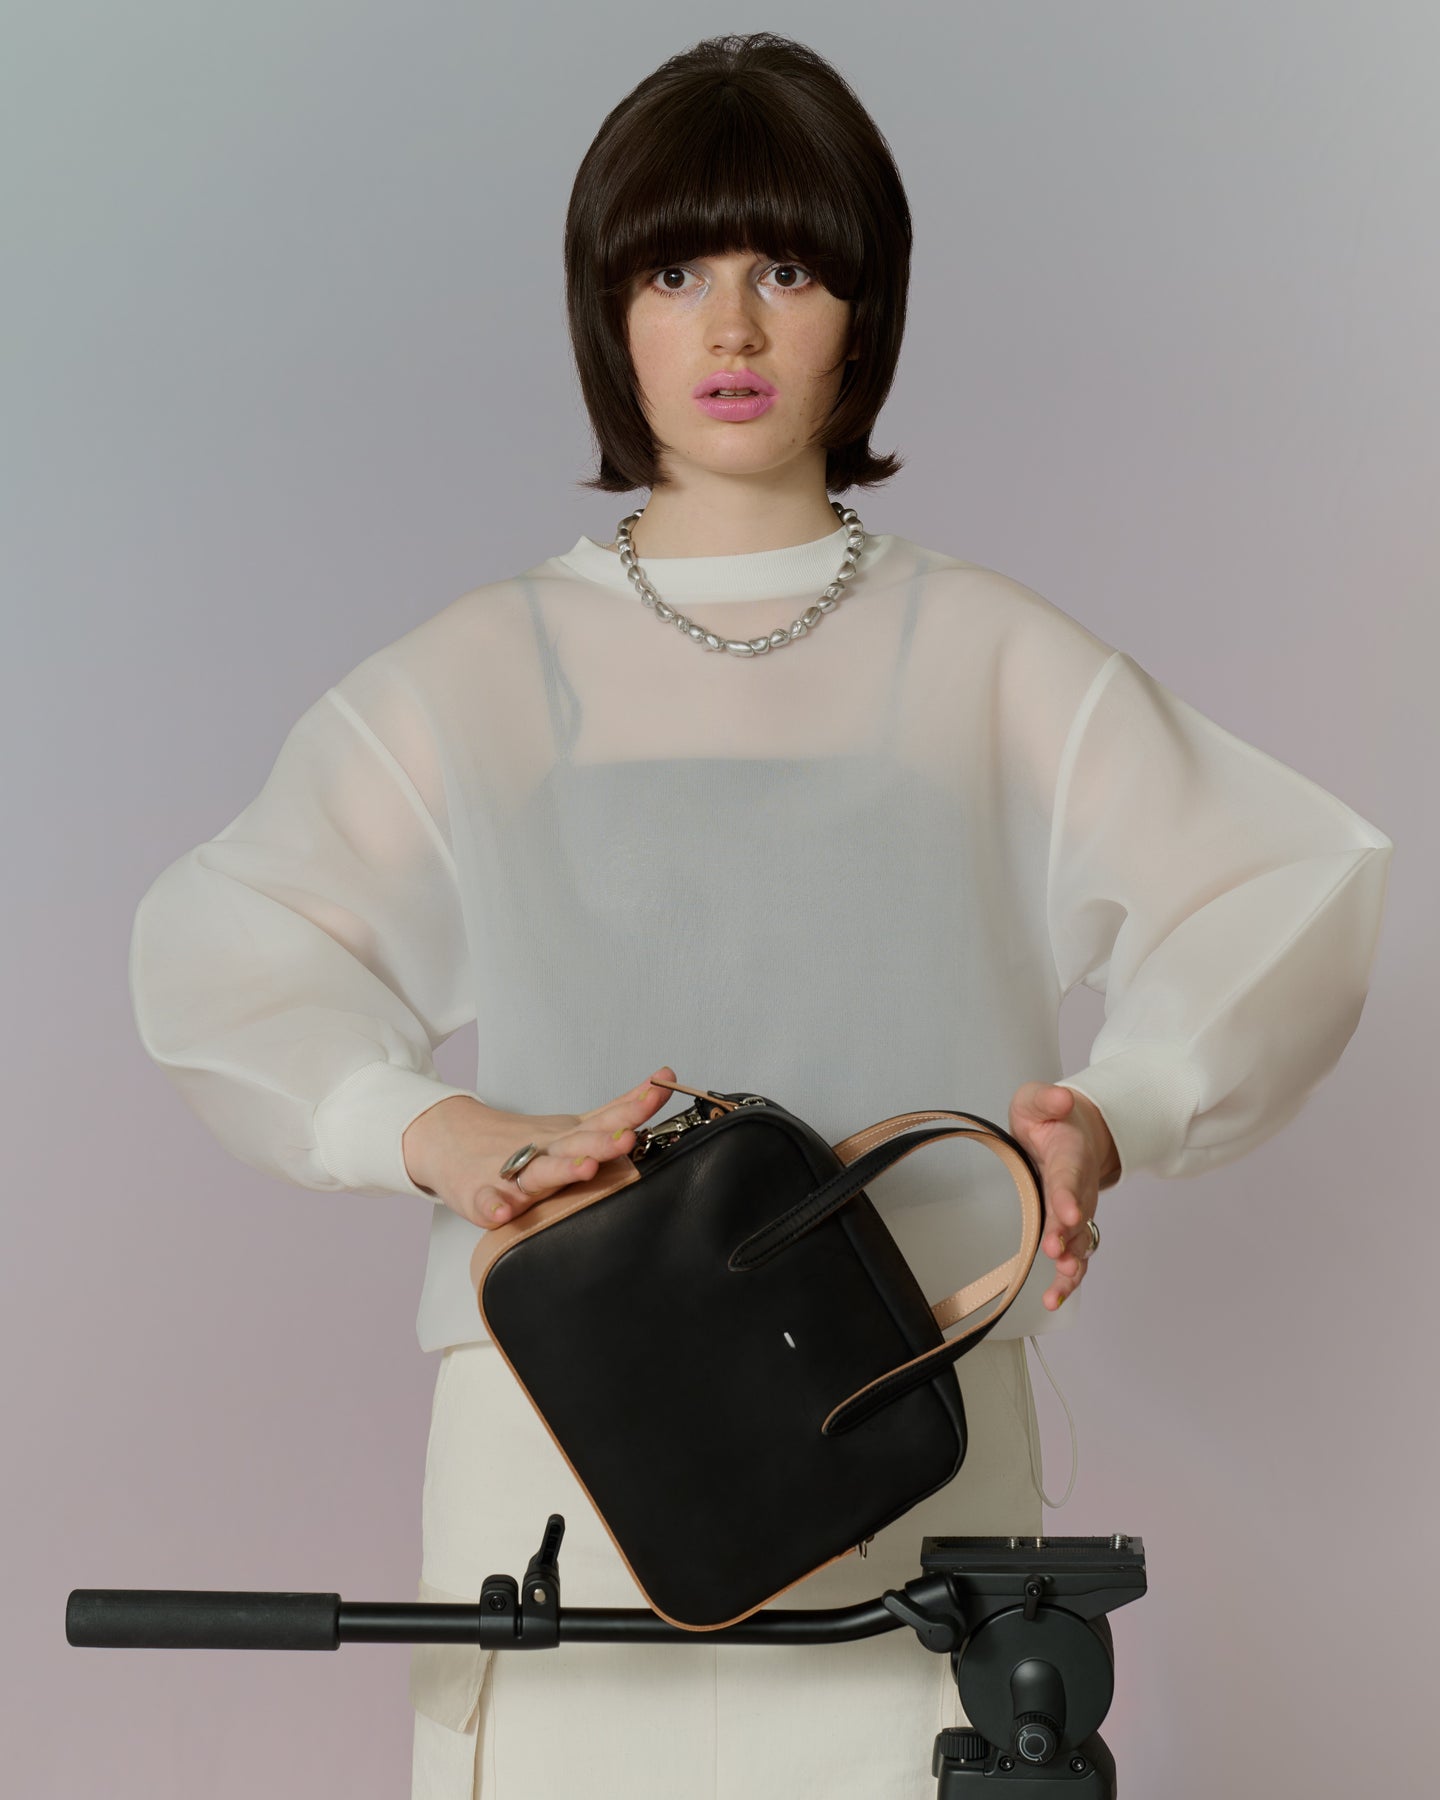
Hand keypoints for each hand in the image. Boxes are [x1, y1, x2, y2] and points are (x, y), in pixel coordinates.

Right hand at [402, 1067, 677, 1228]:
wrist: (452, 1140)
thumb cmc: (522, 1139)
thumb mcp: (573, 1123)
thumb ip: (618, 1109)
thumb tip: (664, 1080)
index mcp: (567, 1135)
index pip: (606, 1118)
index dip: (633, 1108)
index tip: (658, 1092)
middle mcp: (543, 1149)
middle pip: (576, 1143)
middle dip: (602, 1141)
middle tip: (627, 1138)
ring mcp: (510, 1172)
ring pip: (538, 1171)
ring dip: (561, 1169)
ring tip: (584, 1168)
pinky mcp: (480, 1194)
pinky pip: (486, 1202)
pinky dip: (492, 1205)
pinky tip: (500, 1211)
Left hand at [1006, 1082, 1119, 1311]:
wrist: (1077, 1132)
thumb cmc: (1050, 1118)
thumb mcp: (1038, 1099)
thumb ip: (1047, 1098)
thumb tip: (1061, 1097)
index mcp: (1069, 1156)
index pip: (1069, 1176)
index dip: (1068, 1194)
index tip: (1068, 1211)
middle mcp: (1078, 1188)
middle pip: (1076, 1216)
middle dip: (1067, 1235)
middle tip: (1055, 1251)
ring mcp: (1078, 1210)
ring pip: (1079, 1242)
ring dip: (1072, 1262)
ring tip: (1062, 1283)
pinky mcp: (1071, 1227)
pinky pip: (1075, 1257)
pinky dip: (1069, 1281)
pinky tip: (1054, 1301)